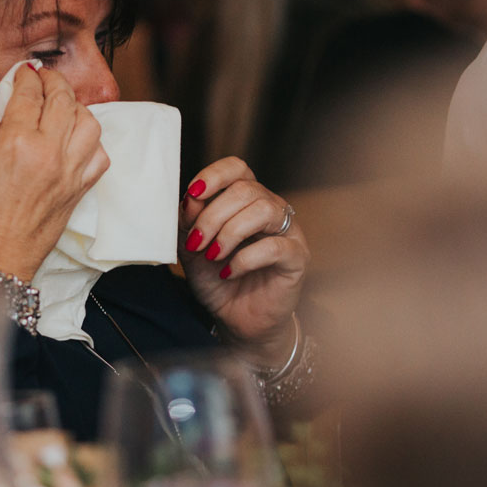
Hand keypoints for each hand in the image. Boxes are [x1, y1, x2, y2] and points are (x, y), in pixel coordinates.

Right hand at [0, 63, 109, 282]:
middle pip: (64, 100)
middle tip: (45, 80)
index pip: (30, 94)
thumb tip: (12, 117)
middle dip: (54, 83)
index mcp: (16, 142)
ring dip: (77, 108)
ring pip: (89, 123)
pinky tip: (76, 141)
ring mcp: (69, 173)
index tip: (25, 74)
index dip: (27, 78)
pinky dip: (92, 142)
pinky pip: (99, 156)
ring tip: (63, 107)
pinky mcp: (79, 192)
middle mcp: (49, 153)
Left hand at [179, 157, 308, 365]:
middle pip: (245, 190)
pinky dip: (245, 258)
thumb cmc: (217, 279)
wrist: (235, 318)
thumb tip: (189, 199)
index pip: (237, 168)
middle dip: (213, 216)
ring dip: (230, 233)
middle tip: (196, 242)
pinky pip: (274, 246)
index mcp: (246, 199)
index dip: (215, 175)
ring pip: (263, 211)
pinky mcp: (297, 258)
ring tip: (213, 255)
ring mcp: (288, 232)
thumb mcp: (192, 248)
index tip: (193, 194)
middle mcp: (270, 209)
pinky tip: (229, 271)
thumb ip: (188, 222)